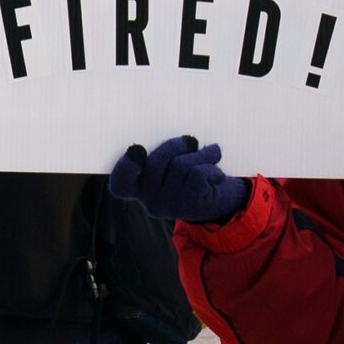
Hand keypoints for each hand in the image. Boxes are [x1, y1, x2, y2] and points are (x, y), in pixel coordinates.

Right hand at [109, 136, 248, 224]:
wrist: (221, 205)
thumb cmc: (191, 178)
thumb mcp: (173, 169)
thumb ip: (164, 157)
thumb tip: (174, 137)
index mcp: (140, 190)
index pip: (121, 185)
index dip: (125, 167)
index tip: (137, 148)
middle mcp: (151, 201)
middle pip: (154, 164)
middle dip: (174, 146)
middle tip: (190, 141)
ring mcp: (171, 205)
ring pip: (180, 166)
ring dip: (199, 154)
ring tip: (211, 153)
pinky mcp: (192, 205)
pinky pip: (198, 174)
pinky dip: (210, 165)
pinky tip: (217, 172)